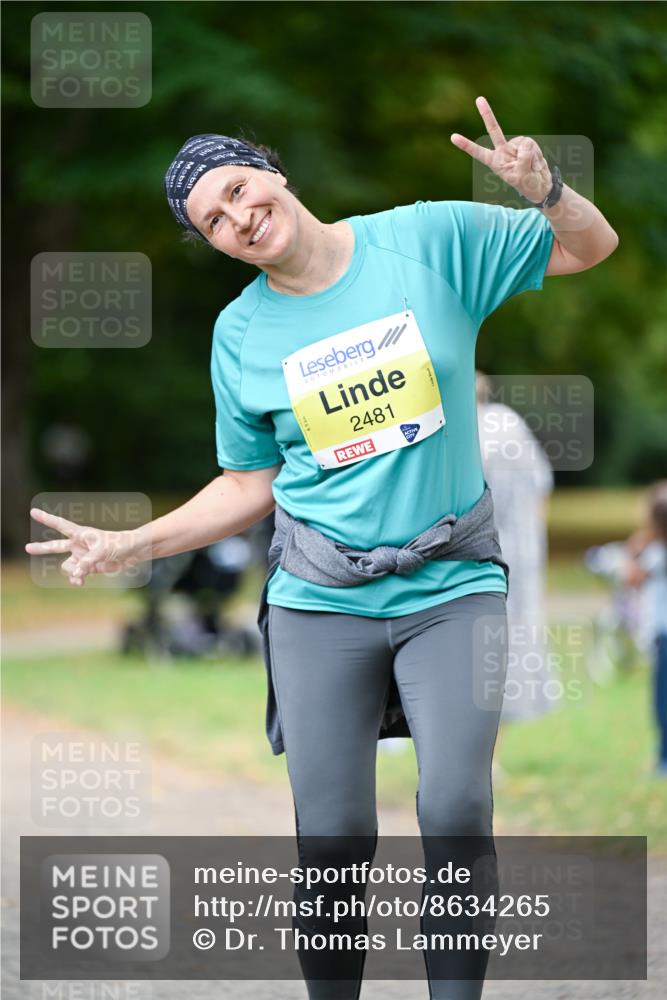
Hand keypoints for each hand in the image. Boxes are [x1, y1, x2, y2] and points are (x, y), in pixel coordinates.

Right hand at [25, 508, 145, 586]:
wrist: (133, 552)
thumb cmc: (119, 543)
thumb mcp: (102, 551)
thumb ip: (87, 563)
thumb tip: (76, 574)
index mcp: (81, 534)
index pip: (60, 525)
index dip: (46, 519)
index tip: (33, 512)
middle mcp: (79, 545)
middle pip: (55, 546)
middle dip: (42, 548)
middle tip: (27, 547)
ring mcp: (83, 557)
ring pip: (67, 566)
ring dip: (70, 573)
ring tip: (79, 579)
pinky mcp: (90, 567)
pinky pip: (77, 575)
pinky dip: (77, 579)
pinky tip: (81, 582)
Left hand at [451, 96, 552, 203]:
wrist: (540, 183)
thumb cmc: (528, 184)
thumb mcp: (522, 176)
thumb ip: (523, 159)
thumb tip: (525, 143)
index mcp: (494, 162)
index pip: (478, 152)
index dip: (466, 145)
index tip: (453, 137)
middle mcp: (502, 151)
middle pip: (493, 130)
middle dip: (487, 114)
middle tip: (479, 99)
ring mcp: (514, 145)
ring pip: (524, 144)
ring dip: (531, 157)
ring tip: (531, 167)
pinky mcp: (525, 143)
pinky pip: (532, 144)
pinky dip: (537, 155)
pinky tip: (535, 162)